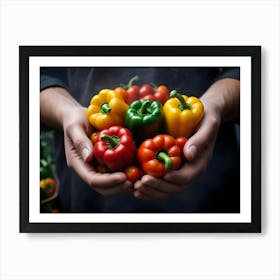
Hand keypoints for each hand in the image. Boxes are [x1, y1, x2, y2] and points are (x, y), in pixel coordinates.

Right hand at [40, 87, 131, 195]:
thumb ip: (80, 142)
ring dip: (124, 185)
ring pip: (111, 185)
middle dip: (118, 187)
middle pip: (103, 187)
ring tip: (138, 181)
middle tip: (134, 183)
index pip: (93, 180)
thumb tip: (88, 158)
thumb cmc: (75, 120)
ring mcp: (98, 167)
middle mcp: (88, 169)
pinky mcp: (107, 163)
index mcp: (79, 164)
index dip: (108, 181)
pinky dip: (127, 176)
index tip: (123, 177)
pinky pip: (116, 173)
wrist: (79, 117)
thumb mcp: (75, 127)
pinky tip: (138, 172)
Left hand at [133, 78, 239, 199]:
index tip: (162, 175)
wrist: (202, 115)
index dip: (174, 178)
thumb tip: (189, 155)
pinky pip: (159, 184)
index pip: (186, 177)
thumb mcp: (208, 124)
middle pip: (174, 188)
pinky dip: (148, 189)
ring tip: (136, 187)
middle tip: (141, 182)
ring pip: (166, 190)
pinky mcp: (168, 169)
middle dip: (158, 187)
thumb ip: (200, 139)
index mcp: (198, 163)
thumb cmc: (206, 117)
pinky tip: (135, 188)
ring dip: (151, 191)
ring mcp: (178, 172)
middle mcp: (188, 171)